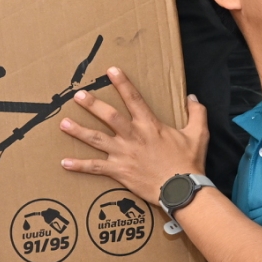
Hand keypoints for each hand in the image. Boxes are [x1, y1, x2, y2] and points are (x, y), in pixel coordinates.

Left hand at [58, 67, 208, 201]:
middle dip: (92, 105)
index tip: (110, 70)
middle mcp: (133, 137)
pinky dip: (79, 166)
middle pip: (109, 117)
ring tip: (63, 123)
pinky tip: (64, 162)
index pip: (133, 99)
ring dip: (79, 131)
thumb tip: (192, 98)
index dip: (122, 83)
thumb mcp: (198, 134)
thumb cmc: (188, 163)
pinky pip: (95, 168)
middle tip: (78, 95)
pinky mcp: (119, 171)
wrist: (181, 190)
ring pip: (97, 140)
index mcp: (150, 125)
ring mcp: (123, 154)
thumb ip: (196, 113)